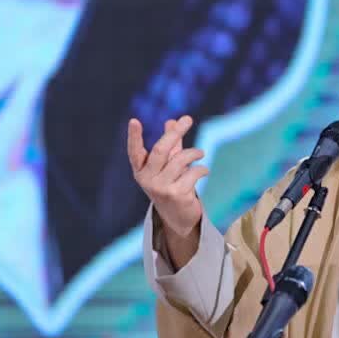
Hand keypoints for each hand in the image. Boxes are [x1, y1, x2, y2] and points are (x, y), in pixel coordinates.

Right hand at [127, 115, 208, 238]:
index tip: (134, 121)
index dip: (134, 137)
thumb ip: (170, 145)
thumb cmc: (171, 186)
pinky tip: (205, 170)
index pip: (134, 152)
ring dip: (194, 153)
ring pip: (180, 160)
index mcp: (141, 170)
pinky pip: (193, 173)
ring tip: (201, 153)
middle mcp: (147, 180)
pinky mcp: (177, 195)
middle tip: (188, 119)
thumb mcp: (167, 166)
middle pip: (160, 150)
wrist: (177, 218)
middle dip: (175, 133)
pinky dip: (201, 169)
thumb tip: (171, 121)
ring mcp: (161, 189)